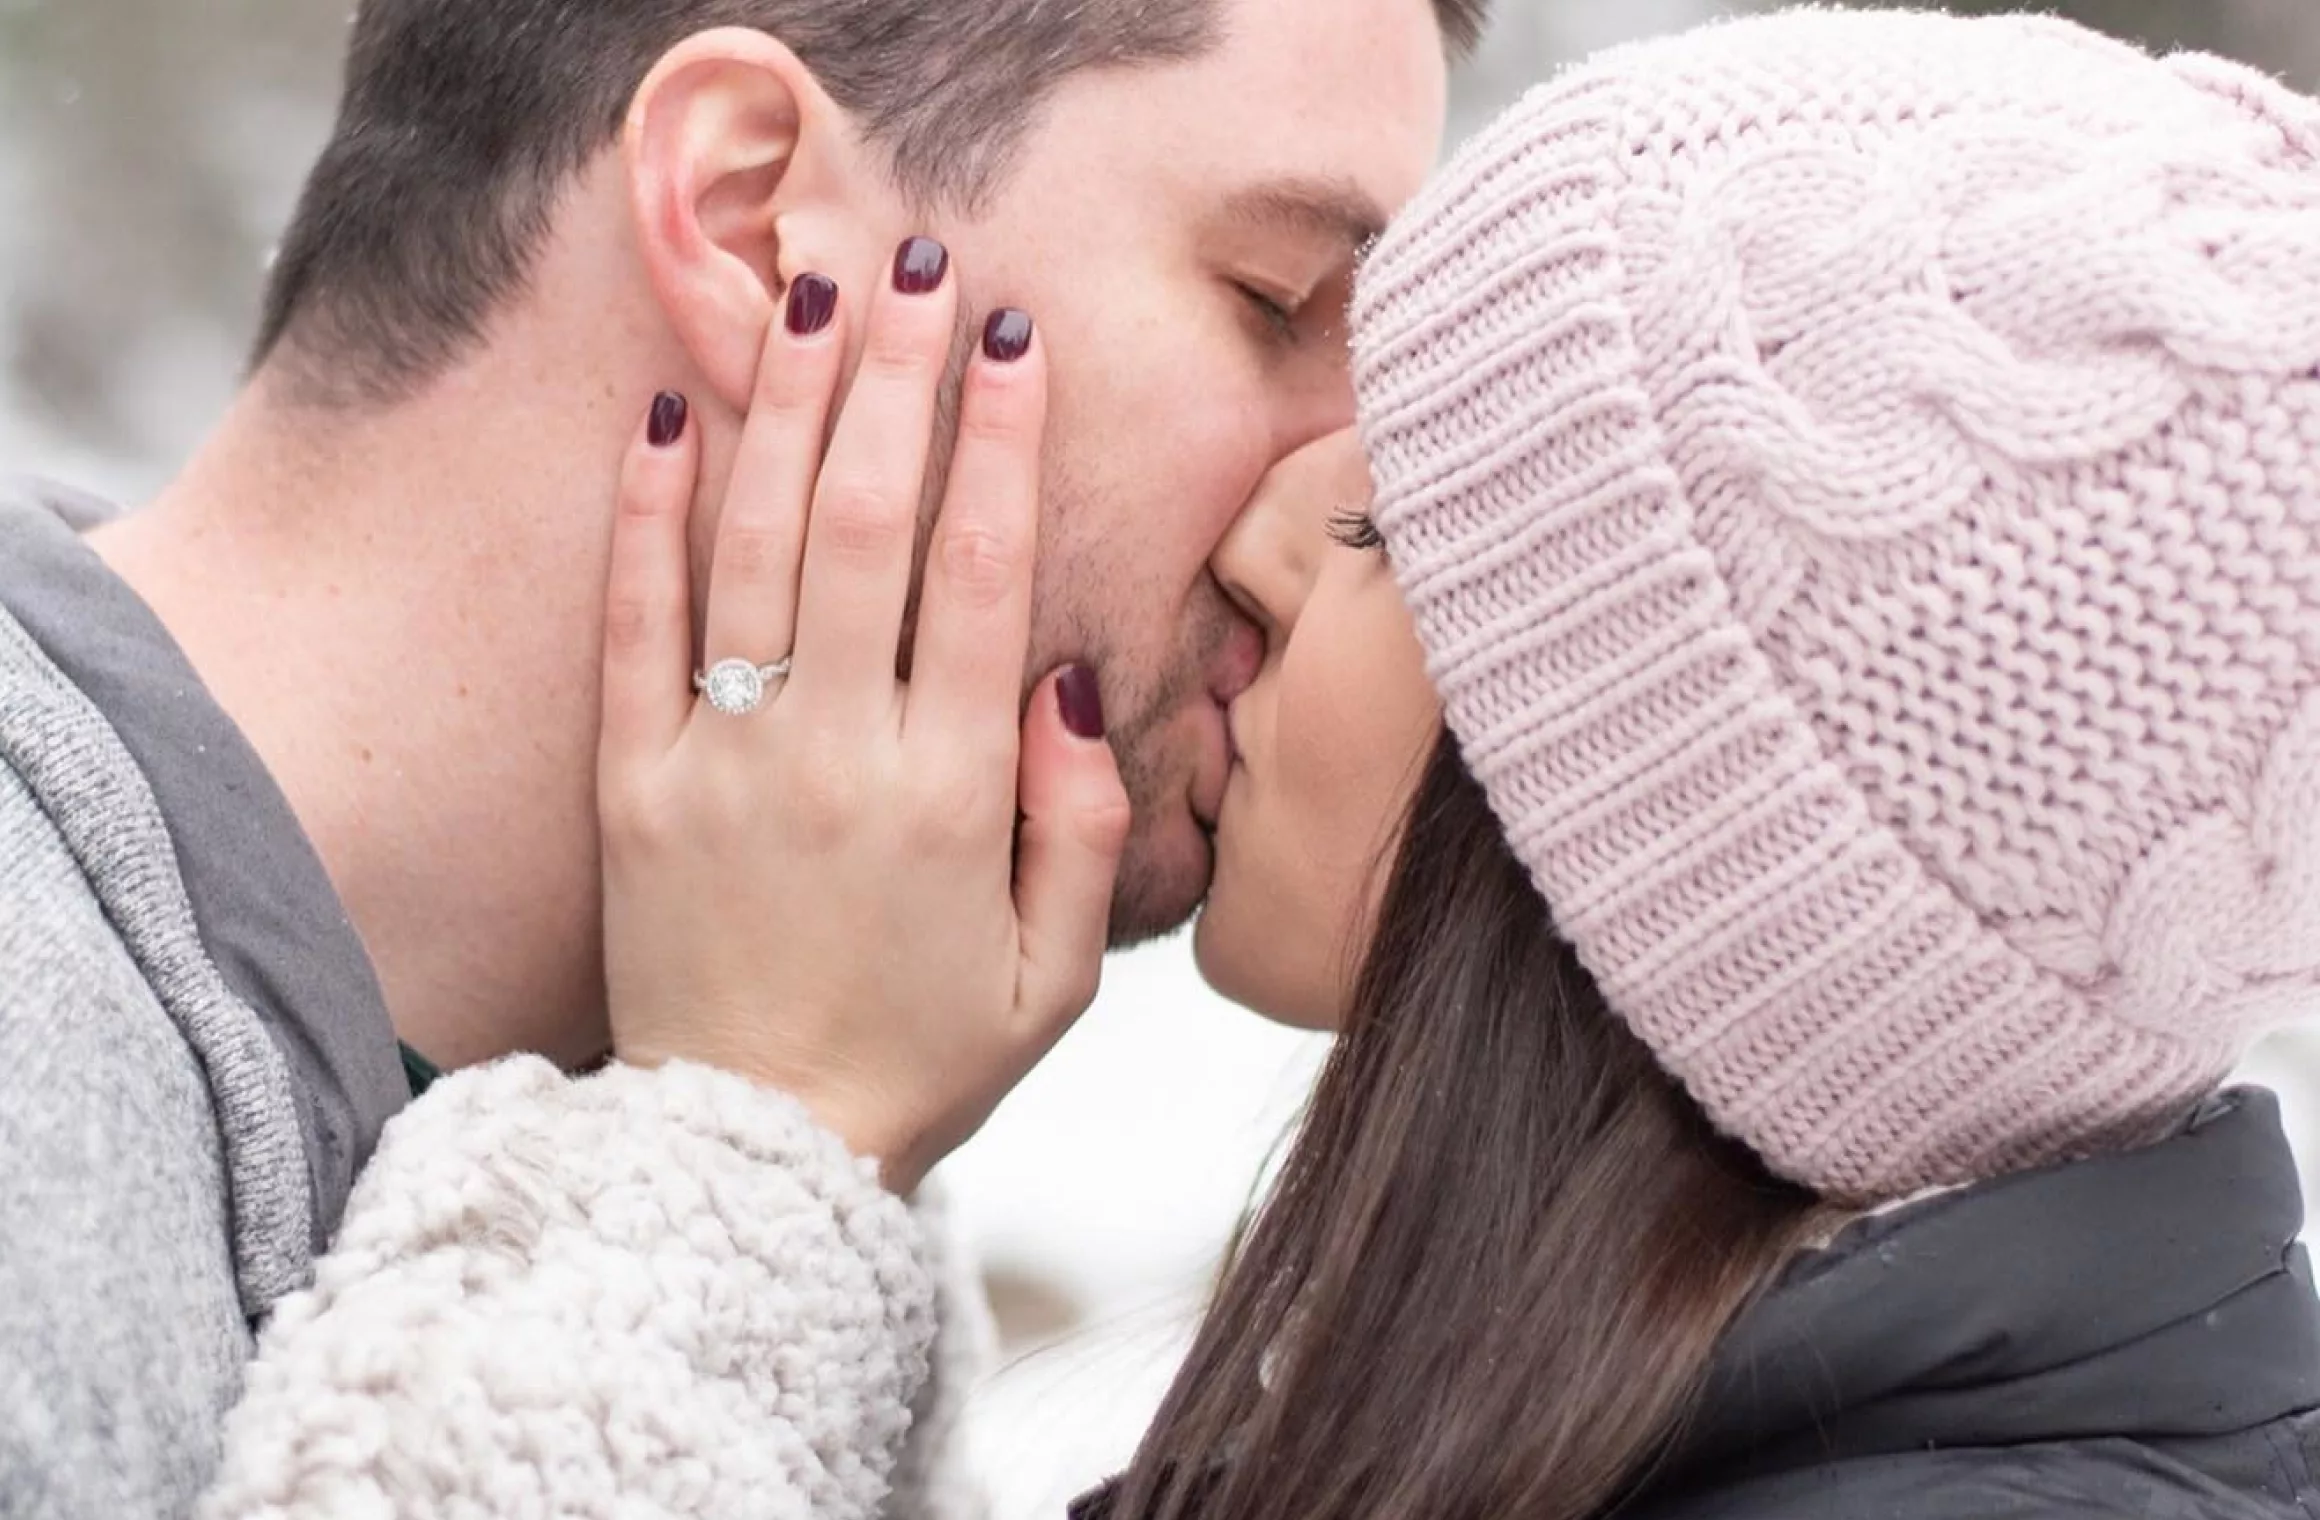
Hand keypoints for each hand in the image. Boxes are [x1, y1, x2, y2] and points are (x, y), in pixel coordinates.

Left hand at [595, 253, 1130, 1193]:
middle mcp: (836, 755)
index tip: (1015, 337)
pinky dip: (647, 515)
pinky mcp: (631, 784)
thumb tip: (1071, 675)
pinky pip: (635, 625)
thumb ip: (1081, 823)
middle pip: (870, 526)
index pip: (984, 575)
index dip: (1003, 444)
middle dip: (897, 380)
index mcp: (952, 794)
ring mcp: (721, 761)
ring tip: (811, 293)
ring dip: (789, 409)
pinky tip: (668, 410)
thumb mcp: (1054, 976)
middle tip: (916, 264)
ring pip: (758, 547)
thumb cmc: (920, 1060)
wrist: (750, 1160)